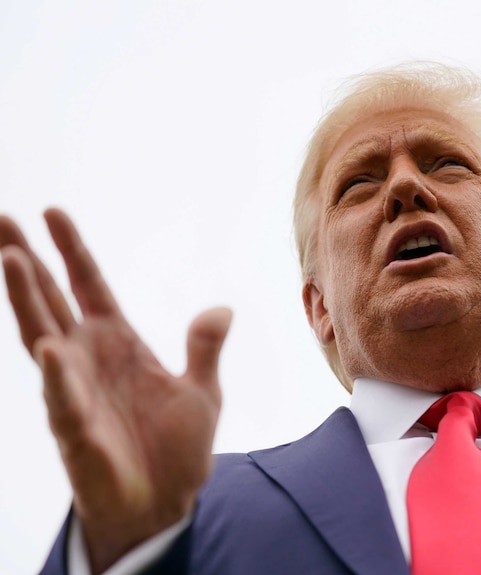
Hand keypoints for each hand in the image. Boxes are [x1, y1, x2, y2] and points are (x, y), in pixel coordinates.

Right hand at [0, 209, 231, 572]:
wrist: (164, 504)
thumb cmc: (175, 449)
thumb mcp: (202, 391)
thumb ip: (204, 349)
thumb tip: (222, 309)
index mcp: (119, 344)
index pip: (89, 286)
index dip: (72, 251)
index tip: (52, 211)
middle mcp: (89, 359)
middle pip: (51, 301)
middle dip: (27, 261)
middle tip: (4, 219)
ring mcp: (76, 391)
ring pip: (43, 336)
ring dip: (28, 300)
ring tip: (11, 258)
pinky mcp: (77, 430)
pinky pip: (64, 399)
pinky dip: (58, 375)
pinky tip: (50, 348)